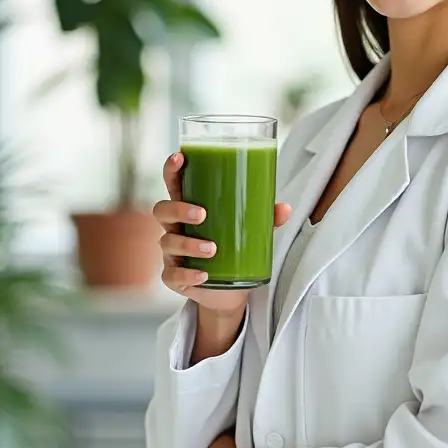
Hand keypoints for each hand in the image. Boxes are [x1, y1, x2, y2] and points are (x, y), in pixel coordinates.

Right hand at [153, 150, 292, 315]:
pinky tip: (203, 274)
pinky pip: (172, 275)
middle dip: (178, 209)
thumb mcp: (252, 231)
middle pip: (162, 210)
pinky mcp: (175, 278)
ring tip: (213, 249)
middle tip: (202, 214)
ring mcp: (172, 254)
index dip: (172, 170)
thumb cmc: (236, 249)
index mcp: (190, 209)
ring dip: (189, 244)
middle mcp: (176, 228)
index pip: (174, 185)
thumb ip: (266, 218)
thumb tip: (285, 208)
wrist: (231, 291)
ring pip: (168, 242)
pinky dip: (187, 274)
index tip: (179, 157)